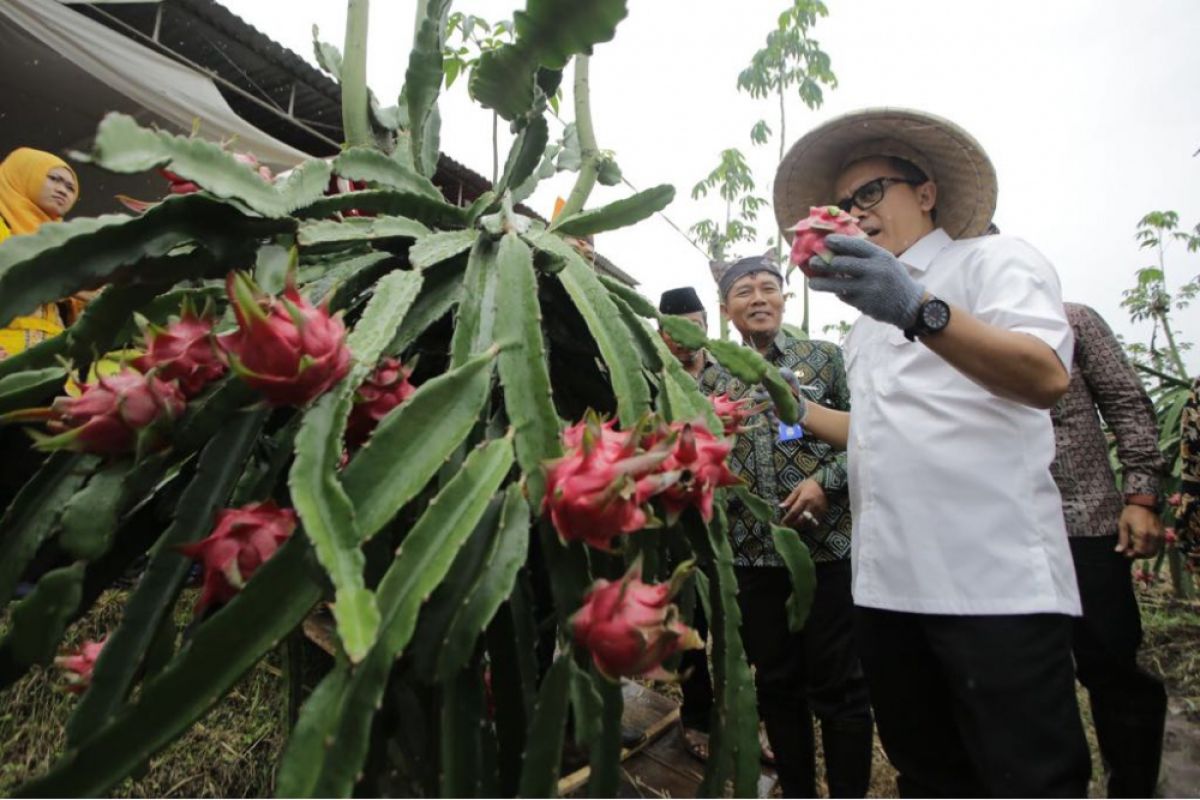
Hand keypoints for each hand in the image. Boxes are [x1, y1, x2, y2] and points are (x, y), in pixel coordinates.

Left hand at [780, 479, 827, 528]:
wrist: (825, 484)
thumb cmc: (809, 485)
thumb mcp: (798, 489)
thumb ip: (790, 499)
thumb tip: (781, 507)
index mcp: (804, 499)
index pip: (793, 512)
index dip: (787, 518)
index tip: (782, 522)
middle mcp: (811, 506)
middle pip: (801, 520)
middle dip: (793, 524)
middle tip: (788, 526)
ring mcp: (818, 511)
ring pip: (808, 523)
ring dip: (801, 526)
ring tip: (795, 526)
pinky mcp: (823, 513)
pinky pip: (815, 523)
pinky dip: (809, 525)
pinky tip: (804, 525)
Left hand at [808, 234, 925, 328]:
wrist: (908, 304)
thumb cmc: (892, 278)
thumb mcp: (885, 261)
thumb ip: (866, 255)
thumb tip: (837, 248)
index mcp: (880, 256)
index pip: (855, 245)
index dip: (838, 242)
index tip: (825, 240)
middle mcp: (875, 270)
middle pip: (841, 264)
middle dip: (824, 262)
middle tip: (812, 262)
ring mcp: (868, 288)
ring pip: (837, 285)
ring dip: (822, 283)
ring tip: (812, 283)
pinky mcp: (864, 304)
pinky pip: (845, 296)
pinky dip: (839, 294)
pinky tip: (836, 292)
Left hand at [1116, 504, 1162, 557]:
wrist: (1144, 503)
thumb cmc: (1130, 513)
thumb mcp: (1123, 524)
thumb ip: (1122, 539)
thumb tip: (1118, 551)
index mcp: (1142, 534)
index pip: (1139, 551)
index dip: (1131, 554)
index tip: (1125, 552)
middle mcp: (1153, 536)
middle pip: (1147, 553)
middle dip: (1138, 555)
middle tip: (1130, 551)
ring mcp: (1159, 535)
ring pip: (1154, 551)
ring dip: (1145, 553)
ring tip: (1137, 548)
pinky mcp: (1163, 534)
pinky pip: (1159, 546)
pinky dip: (1151, 549)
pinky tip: (1144, 545)